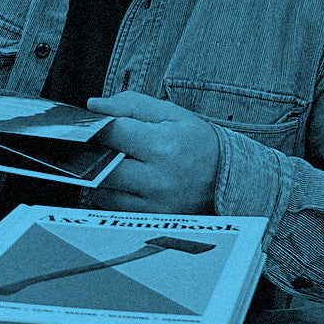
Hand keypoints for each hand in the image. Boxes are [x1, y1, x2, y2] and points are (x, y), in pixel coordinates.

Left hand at [85, 92, 219, 213]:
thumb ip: (130, 105)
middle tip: (104, 145)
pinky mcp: (150, 218)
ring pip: (103, 190)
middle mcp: (157, 179)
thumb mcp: (171, 113)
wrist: (229, 178)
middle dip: (96, 153)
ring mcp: (153, 203)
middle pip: (101, 166)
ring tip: (117, 162)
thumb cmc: (198, 142)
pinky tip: (124, 180)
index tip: (98, 125)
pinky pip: (112, 207)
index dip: (98, 126)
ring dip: (100, 174)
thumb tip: (94, 106)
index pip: (112, 133)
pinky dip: (110, 192)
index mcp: (163, 146)